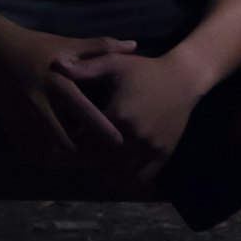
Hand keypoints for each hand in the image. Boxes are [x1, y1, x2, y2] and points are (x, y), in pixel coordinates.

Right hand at [0, 27, 137, 169]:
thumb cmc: (36, 46)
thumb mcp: (67, 44)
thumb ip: (100, 46)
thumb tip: (134, 45)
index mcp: (57, 83)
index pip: (83, 111)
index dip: (102, 129)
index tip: (119, 142)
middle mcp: (39, 103)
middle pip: (64, 140)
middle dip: (84, 154)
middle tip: (102, 160)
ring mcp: (22, 117)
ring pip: (46, 150)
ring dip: (65, 160)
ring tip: (84, 163)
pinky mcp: (10, 124)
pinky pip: (29, 151)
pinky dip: (44, 158)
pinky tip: (57, 159)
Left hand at [51, 50, 200, 186]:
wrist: (183, 79)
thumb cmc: (144, 69)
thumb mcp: (114, 63)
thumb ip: (85, 68)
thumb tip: (57, 67)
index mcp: (118, 114)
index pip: (85, 139)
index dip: (71, 142)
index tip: (62, 140)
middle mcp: (134, 136)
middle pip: (100, 159)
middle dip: (85, 159)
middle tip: (73, 156)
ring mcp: (150, 149)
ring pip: (118, 172)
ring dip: (103, 170)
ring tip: (93, 162)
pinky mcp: (162, 156)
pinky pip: (139, 177)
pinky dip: (125, 177)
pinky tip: (115, 169)